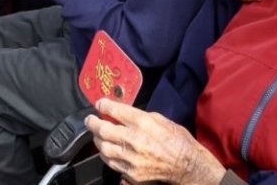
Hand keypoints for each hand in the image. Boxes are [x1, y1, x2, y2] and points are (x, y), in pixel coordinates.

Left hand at [86, 99, 225, 184]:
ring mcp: (131, 159)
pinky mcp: (132, 173)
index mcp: (143, 123)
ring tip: (97, 135)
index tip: (99, 104)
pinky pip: (112, 163)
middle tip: (90, 120)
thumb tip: (122, 114)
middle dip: (93, 123)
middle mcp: (134, 140)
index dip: (103, 106)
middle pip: (104, 130)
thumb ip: (138, 116)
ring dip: (98, 140)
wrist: (186, 165)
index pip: (115, 111)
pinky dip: (106, 155)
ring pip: (104, 148)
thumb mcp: (160, 119)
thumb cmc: (176, 139)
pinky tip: (107, 150)